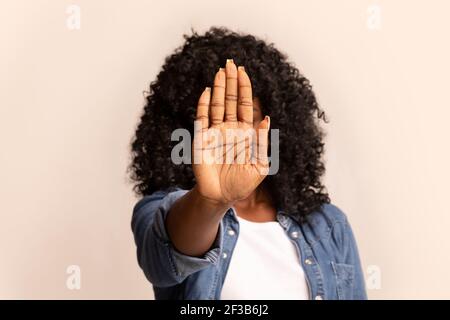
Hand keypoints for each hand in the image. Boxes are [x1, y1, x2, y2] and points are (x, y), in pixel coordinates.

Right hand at [192, 59, 269, 203]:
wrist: (222, 196)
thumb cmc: (243, 183)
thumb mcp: (260, 164)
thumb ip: (262, 142)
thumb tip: (266, 118)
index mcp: (245, 132)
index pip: (245, 104)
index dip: (244, 88)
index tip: (244, 72)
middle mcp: (230, 128)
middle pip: (230, 99)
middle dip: (231, 81)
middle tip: (231, 62)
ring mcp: (215, 132)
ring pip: (216, 104)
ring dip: (217, 88)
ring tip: (220, 71)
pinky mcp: (202, 138)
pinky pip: (202, 118)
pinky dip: (203, 104)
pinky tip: (206, 91)